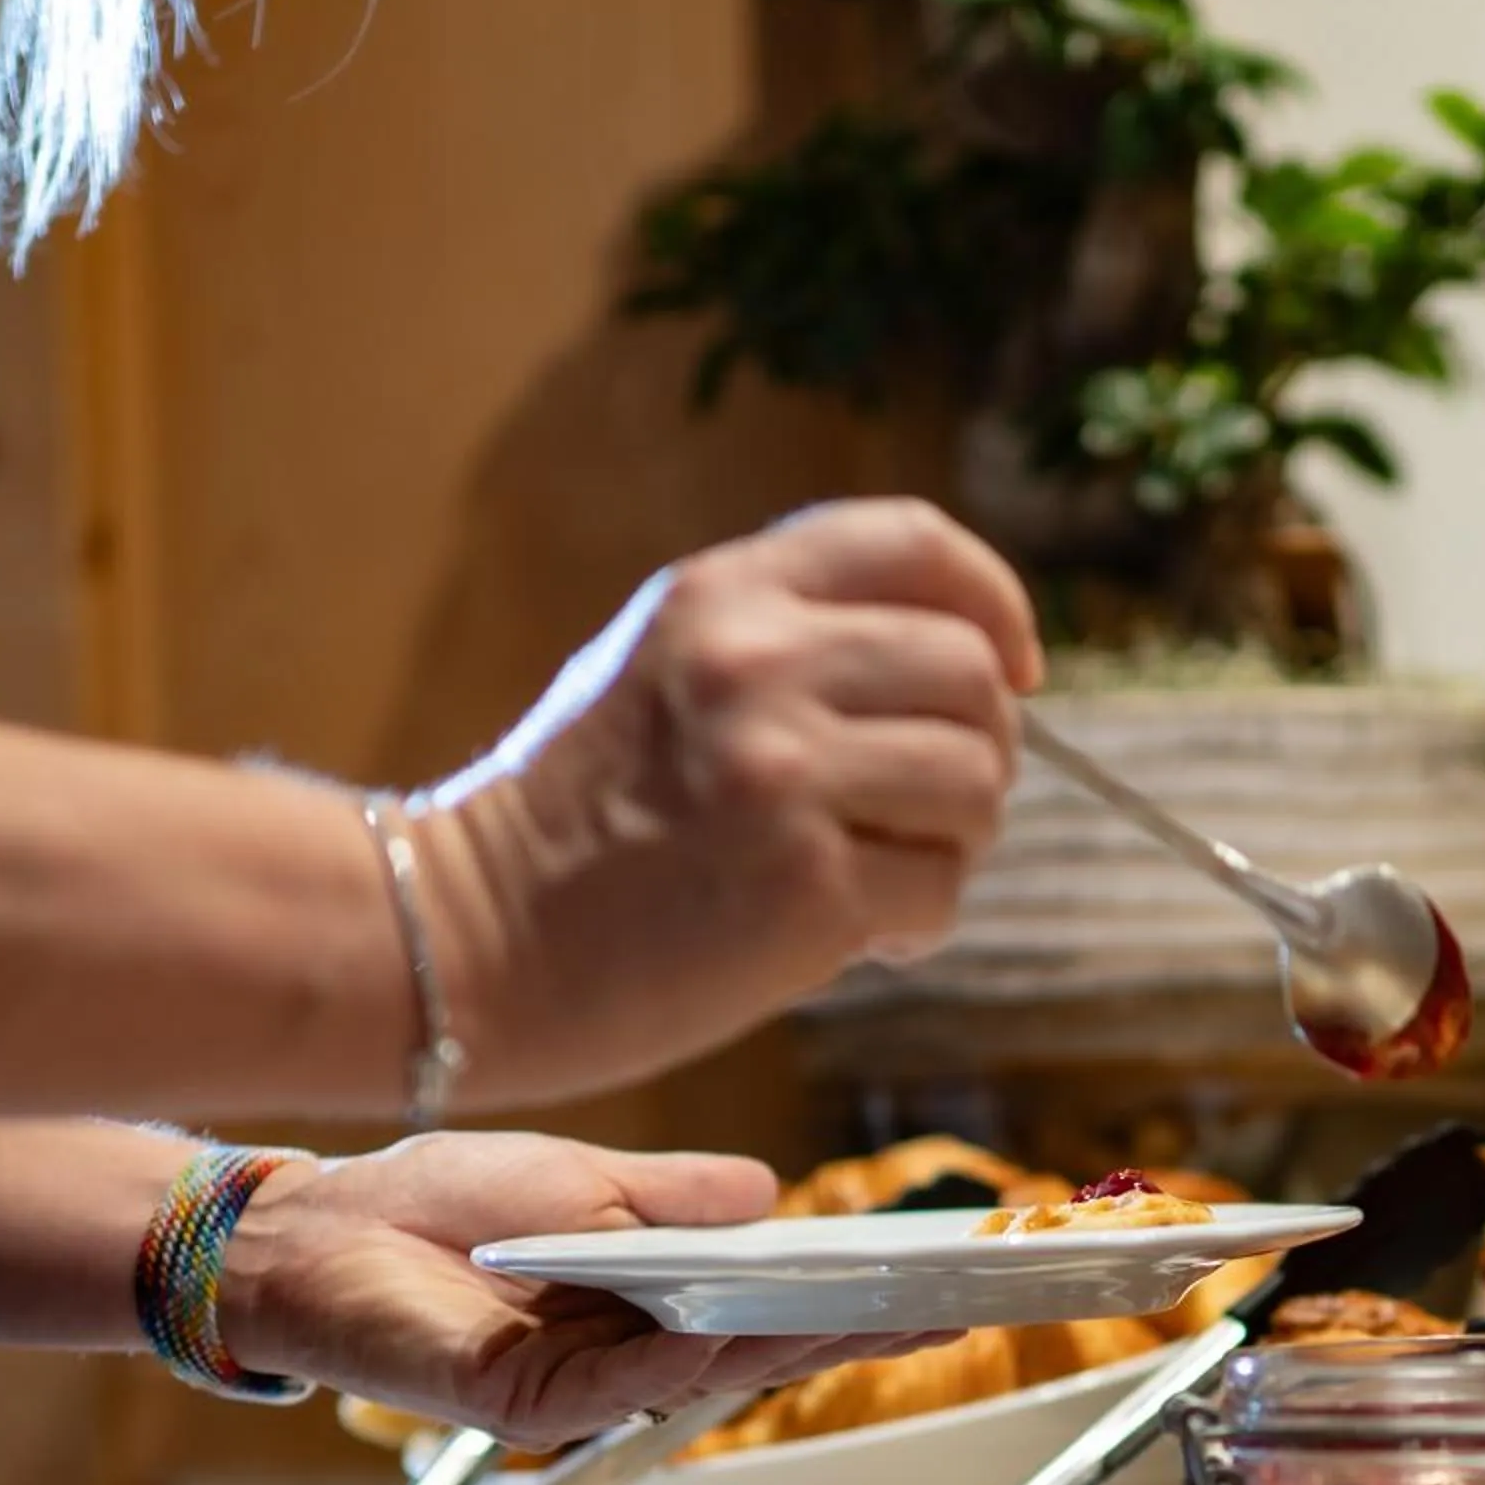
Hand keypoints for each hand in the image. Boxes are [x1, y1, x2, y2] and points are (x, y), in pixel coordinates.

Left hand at [219, 1130, 942, 1446]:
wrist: (318, 1229)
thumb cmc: (435, 1203)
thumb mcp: (586, 1180)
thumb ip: (679, 1199)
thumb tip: (773, 1196)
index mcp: (647, 1306)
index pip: (768, 1308)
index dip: (849, 1296)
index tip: (931, 1274)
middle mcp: (624, 1359)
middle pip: (757, 1351)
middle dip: (851, 1329)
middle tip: (939, 1304)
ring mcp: (579, 1388)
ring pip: (704, 1375)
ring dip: (787, 1345)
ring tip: (868, 1314)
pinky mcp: (523, 1400)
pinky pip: (618, 1382)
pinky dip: (681, 1358)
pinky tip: (733, 1333)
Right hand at [414, 500, 1040, 1109]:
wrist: (469, 940)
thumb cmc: (576, 822)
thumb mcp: (665, 668)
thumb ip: (792, 638)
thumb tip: (968, 664)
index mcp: (724, 593)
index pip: (916, 543)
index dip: (996, 601)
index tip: (1015, 667)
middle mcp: (759, 664)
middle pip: (972, 675)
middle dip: (980, 750)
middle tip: (926, 811)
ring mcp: (784, 774)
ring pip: (977, 785)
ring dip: (952, 843)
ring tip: (878, 874)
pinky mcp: (806, 887)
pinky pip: (937, 892)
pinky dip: (913, 925)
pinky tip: (851, 937)